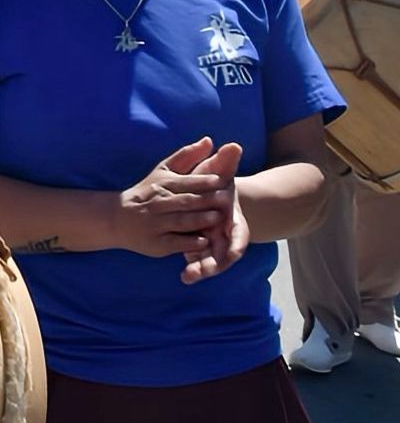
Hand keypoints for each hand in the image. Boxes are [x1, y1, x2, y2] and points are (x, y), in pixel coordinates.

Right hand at [113, 137, 233, 262]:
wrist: (117, 218)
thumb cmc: (147, 192)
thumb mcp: (163, 171)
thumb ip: (187, 156)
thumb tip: (210, 140)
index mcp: (162, 184)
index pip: (185, 182)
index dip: (202, 181)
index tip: (220, 180)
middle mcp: (159, 203)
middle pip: (185, 201)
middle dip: (205, 200)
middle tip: (226, 199)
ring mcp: (157, 224)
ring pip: (181, 221)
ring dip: (199, 219)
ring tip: (217, 218)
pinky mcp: (158, 244)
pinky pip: (176, 242)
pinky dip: (190, 242)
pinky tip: (204, 241)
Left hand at [180, 142, 248, 283]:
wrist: (210, 193)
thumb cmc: (214, 182)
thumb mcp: (218, 171)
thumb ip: (225, 161)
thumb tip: (233, 145)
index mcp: (233, 218)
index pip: (239, 235)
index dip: (236, 243)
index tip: (233, 253)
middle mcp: (225, 233)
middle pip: (225, 253)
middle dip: (216, 263)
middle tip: (204, 271)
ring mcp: (214, 242)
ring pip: (212, 260)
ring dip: (202, 269)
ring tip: (189, 277)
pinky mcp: (201, 245)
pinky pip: (199, 259)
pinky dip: (194, 268)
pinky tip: (184, 276)